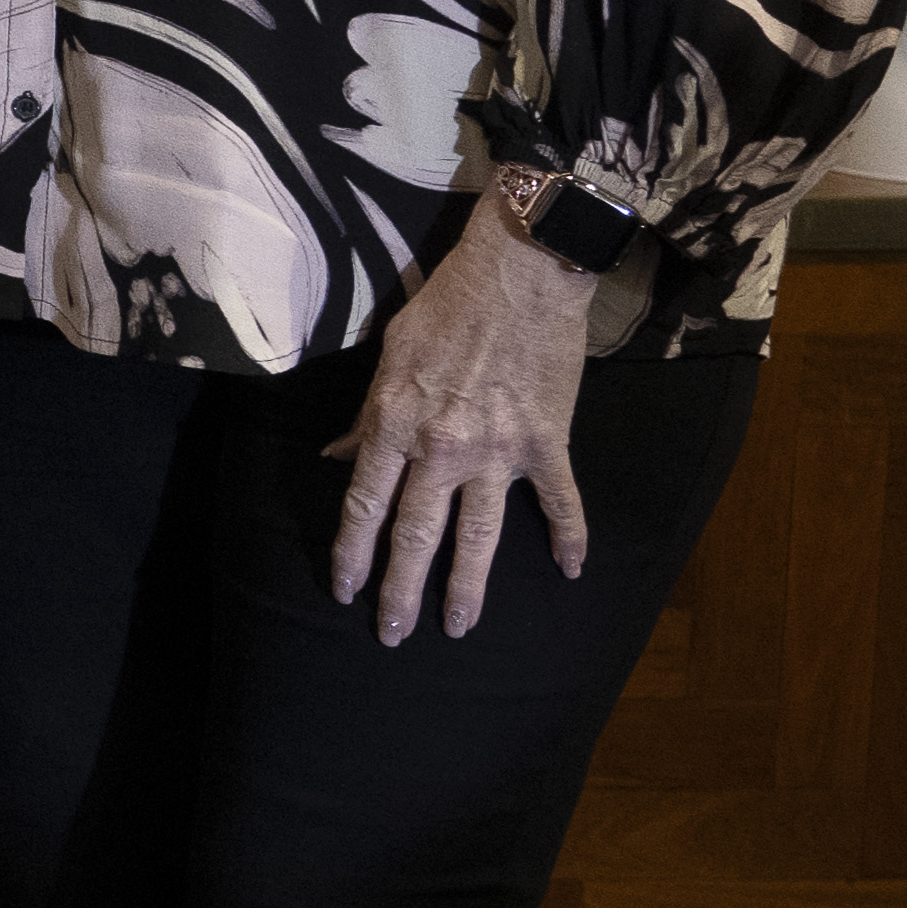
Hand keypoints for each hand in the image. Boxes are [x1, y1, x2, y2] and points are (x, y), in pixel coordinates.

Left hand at [331, 199, 606, 644]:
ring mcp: (499, 451)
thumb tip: (336, 456)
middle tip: (391, 635)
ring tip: (460, 627)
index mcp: (395, 423)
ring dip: (468, 588)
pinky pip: (560, 504)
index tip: (344, 590)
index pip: (364, 504)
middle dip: (400, 590)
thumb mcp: (389, 356)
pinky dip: (568, 538)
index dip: (352, 553)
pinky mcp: (548, 445)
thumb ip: (365, 415)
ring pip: (480, 537)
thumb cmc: (448, 305)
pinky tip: (570, 571)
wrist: (522, 272)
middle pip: (415, 534)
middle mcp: (443, 447)